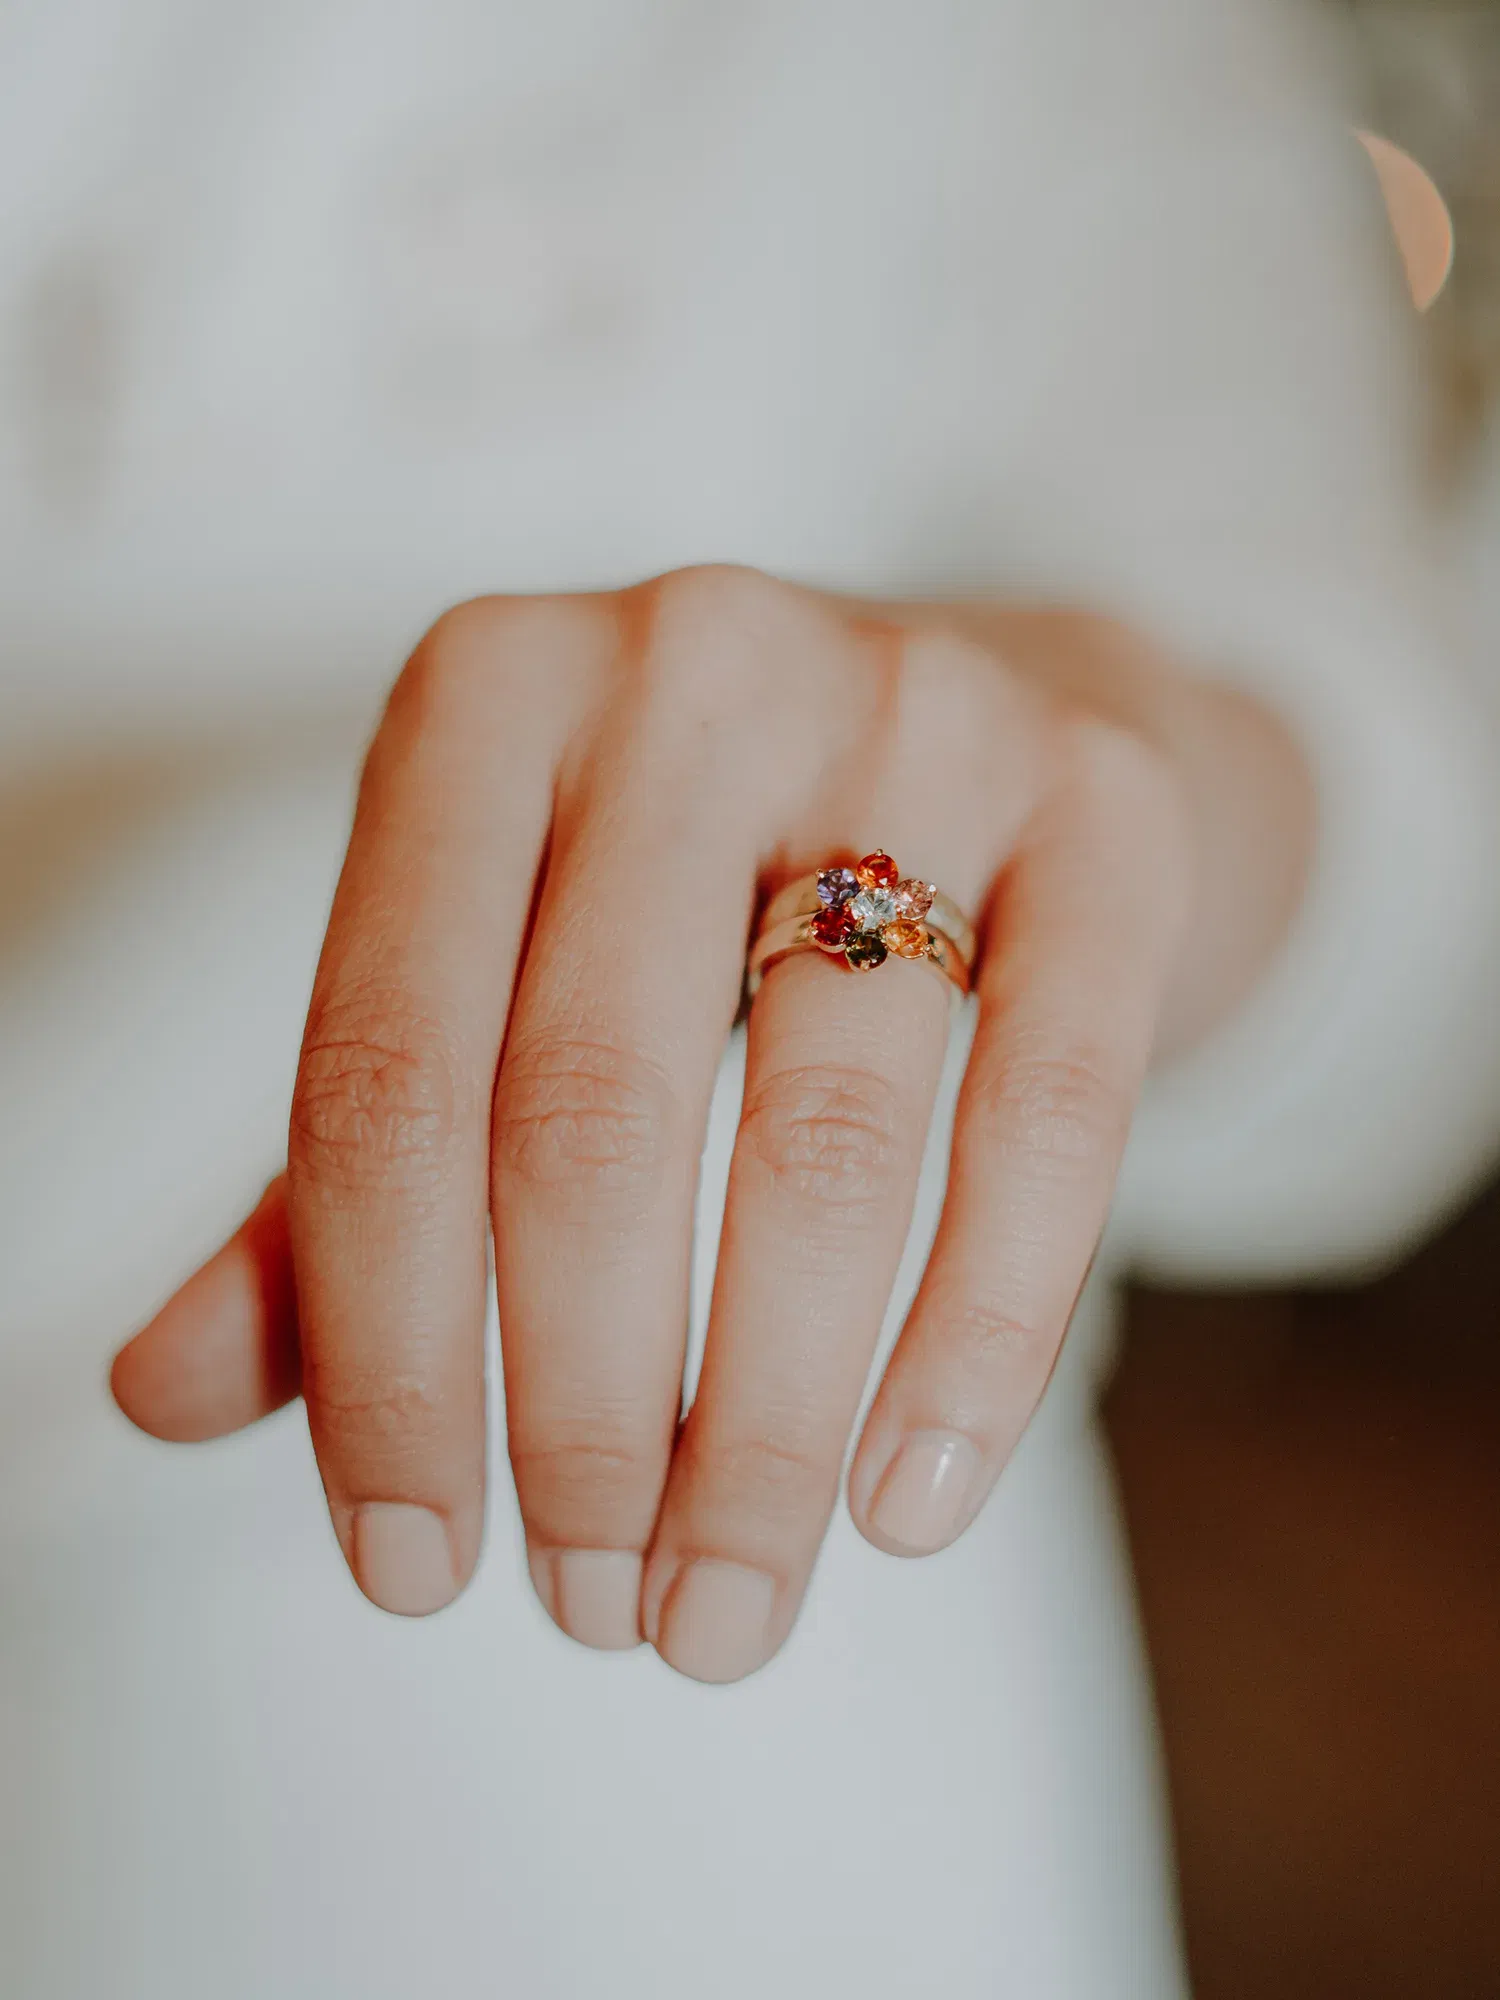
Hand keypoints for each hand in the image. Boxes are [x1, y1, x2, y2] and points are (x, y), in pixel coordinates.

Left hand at [113, 566, 1305, 1681]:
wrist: (999, 732)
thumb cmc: (703, 889)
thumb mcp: (495, 978)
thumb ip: (335, 1175)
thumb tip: (158, 1394)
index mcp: (484, 700)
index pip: (381, 1066)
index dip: (379, 1350)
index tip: (409, 1562)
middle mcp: (685, 671)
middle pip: (589, 1110)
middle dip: (580, 1417)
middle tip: (594, 1610)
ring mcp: (914, 715)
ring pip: (822, 1135)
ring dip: (763, 1430)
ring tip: (725, 1604)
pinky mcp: (1105, 809)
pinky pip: (1047, 1116)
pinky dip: (974, 1342)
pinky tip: (909, 1503)